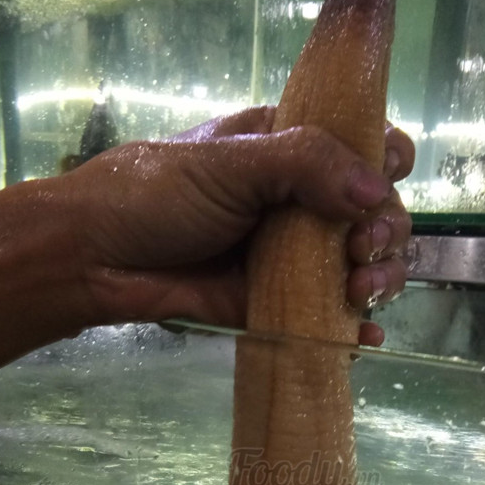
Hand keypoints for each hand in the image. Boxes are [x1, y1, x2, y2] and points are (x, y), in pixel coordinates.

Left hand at [65, 107, 413, 345]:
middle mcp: (300, 200)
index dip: (386, 160)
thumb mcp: (230, 163)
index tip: (388, 176)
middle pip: (375, 212)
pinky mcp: (279, 305)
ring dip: (380, 278)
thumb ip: (305, 165)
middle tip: (361, 249)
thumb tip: (374, 193)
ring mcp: (292, 256)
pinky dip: (356, 330)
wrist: (95, 261)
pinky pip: (331, 317)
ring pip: (363, 265)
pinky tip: (365, 339)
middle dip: (386, 230)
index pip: (361, 145)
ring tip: (360, 291)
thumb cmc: (154, 195)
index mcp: (290, 147)